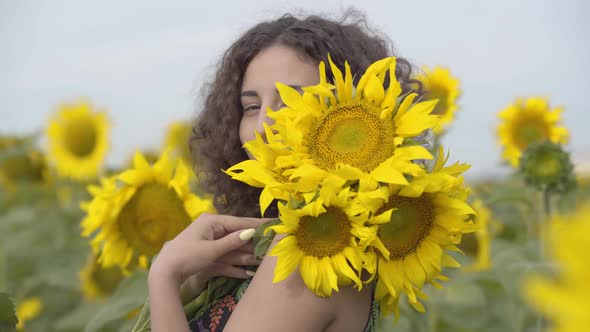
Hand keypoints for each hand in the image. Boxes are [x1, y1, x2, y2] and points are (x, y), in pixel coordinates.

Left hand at [149, 213, 266, 289]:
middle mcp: (212, 229)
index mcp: (212, 222)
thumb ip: (233, 241)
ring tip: (262, 261)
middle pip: (237, 236)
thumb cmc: (187, 256)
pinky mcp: (207, 255)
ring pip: (232, 249)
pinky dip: (233, 266)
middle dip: (253, 244)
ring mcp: (209, 242)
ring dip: (246, 257)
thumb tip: (251, 231)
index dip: (257, 225)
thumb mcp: (212, 249)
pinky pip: (224, 259)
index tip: (274, 224)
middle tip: (272, 245)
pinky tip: (245, 273)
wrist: (165, 272)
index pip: (240, 222)